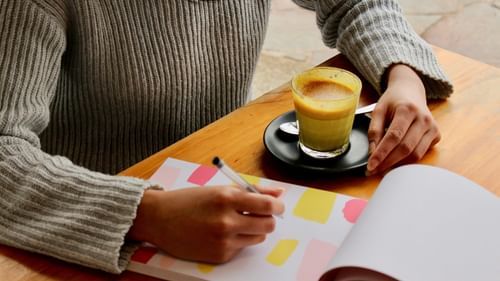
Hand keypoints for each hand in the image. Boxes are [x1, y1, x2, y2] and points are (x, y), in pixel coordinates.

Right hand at [128, 185, 283, 262]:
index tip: (278, 206)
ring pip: (258, 237)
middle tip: (260, 215)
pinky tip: (222, 233)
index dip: (277, 206)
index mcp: (226, 198)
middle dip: (268, 219)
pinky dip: (238, 240)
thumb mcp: (219, 189)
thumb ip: (251, 191)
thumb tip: (278, 194)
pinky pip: (242, 247)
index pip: (267, 205)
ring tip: (237, 222)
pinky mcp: (220, 255)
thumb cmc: (189, 201)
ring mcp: (223, 240)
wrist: (160, 219)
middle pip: (268, 224)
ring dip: (254, 230)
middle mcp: (226, 220)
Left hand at [366, 64, 440, 174]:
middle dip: (388, 162)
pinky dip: (407, 160)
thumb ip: (374, 130)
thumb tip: (372, 152)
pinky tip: (395, 160)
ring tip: (382, 168)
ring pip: (415, 154)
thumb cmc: (393, 101)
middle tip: (373, 171)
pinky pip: (421, 153)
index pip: (393, 136)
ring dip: (397, 164)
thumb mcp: (378, 110)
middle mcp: (423, 118)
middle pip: (405, 148)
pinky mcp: (436, 135)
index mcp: (407, 109)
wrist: (411, 90)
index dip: (381, 153)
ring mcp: (432, 127)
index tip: (370, 165)